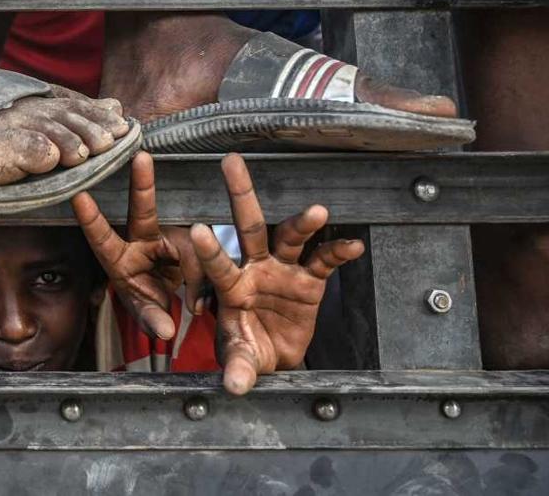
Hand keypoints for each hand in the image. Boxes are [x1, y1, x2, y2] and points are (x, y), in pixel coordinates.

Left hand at [71, 151, 202, 340]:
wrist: (174, 307)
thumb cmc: (149, 305)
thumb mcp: (146, 313)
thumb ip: (153, 320)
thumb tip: (164, 330)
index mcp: (118, 260)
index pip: (102, 239)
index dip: (91, 220)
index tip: (78, 197)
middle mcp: (140, 243)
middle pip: (142, 212)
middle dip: (142, 183)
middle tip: (142, 157)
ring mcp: (167, 239)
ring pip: (185, 241)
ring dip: (193, 269)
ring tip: (193, 306)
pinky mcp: (190, 242)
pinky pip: (202, 254)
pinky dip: (204, 277)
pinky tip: (199, 301)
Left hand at [192, 154, 364, 394]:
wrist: (275, 353)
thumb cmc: (247, 348)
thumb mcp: (240, 357)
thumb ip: (238, 366)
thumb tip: (234, 386)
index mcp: (230, 286)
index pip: (217, 264)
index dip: (209, 250)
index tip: (196, 229)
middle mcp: (255, 268)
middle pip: (248, 226)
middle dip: (240, 194)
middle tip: (230, 162)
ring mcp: (283, 270)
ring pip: (289, 237)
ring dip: (303, 224)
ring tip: (318, 211)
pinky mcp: (310, 279)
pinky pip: (324, 261)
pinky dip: (337, 251)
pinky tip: (352, 244)